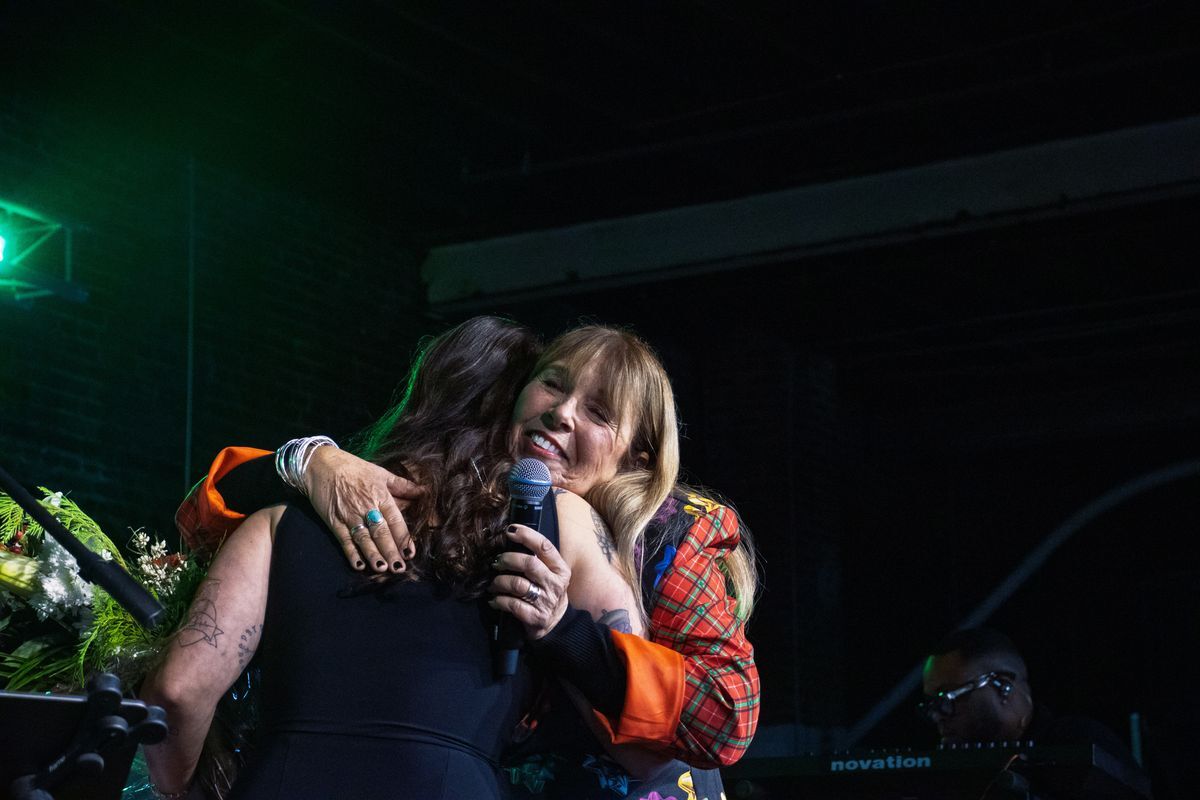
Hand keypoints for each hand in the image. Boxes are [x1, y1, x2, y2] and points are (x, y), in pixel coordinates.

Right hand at [303, 446, 422, 572]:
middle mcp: (366, 507)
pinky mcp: (334, 521)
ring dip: (373, 554)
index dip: (403, 537)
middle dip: (390, 551)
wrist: (321, 465)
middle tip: (399, 568)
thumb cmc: (354, 468)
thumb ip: (403, 486)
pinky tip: (358, 565)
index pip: (395, 520)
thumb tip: (425, 491)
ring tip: (382, 568)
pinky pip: (344, 540)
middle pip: (380, 532)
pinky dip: (351, 553)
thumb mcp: (381, 473)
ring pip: (364, 538)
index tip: (410, 553)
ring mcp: (349, 516)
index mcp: (381, 496)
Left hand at [488, 525, 570, 639]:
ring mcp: (546, 601)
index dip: (527, 535)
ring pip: (517, 584)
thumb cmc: (548, 593)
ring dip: (499, 582)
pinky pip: (512, 604)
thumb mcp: (551, 575)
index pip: (544, 546)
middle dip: (508, 560)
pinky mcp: (536, 617)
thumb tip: (513, 539)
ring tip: (493, 584)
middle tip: (496, 562)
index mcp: (560, 569)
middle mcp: (555, 584)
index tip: (510, 530)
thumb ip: (538, 560)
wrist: (557, 625)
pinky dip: (499, 601)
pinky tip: (494, 600)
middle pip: (529, 564)